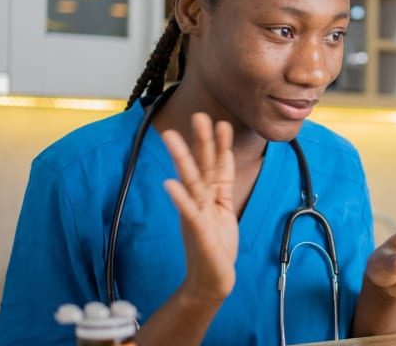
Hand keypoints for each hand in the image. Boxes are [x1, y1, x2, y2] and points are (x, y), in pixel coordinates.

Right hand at [161, 113, 236, 301]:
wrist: (212, 281)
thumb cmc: (217, 247)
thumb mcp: (224, 210)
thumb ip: (222, 186)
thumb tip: (225, 157)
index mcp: (210, 197)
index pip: (216, 166)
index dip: (219, 145)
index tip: (221, 122)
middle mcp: (201, 202)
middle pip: (200, 166)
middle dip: (200, 141)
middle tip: (198, 115)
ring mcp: (197, 215)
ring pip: (190, 183)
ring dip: (182, 159)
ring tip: (171, 137)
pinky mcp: (196, 232)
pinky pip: (187, 213)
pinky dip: (180, 198)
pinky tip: (170, 184)